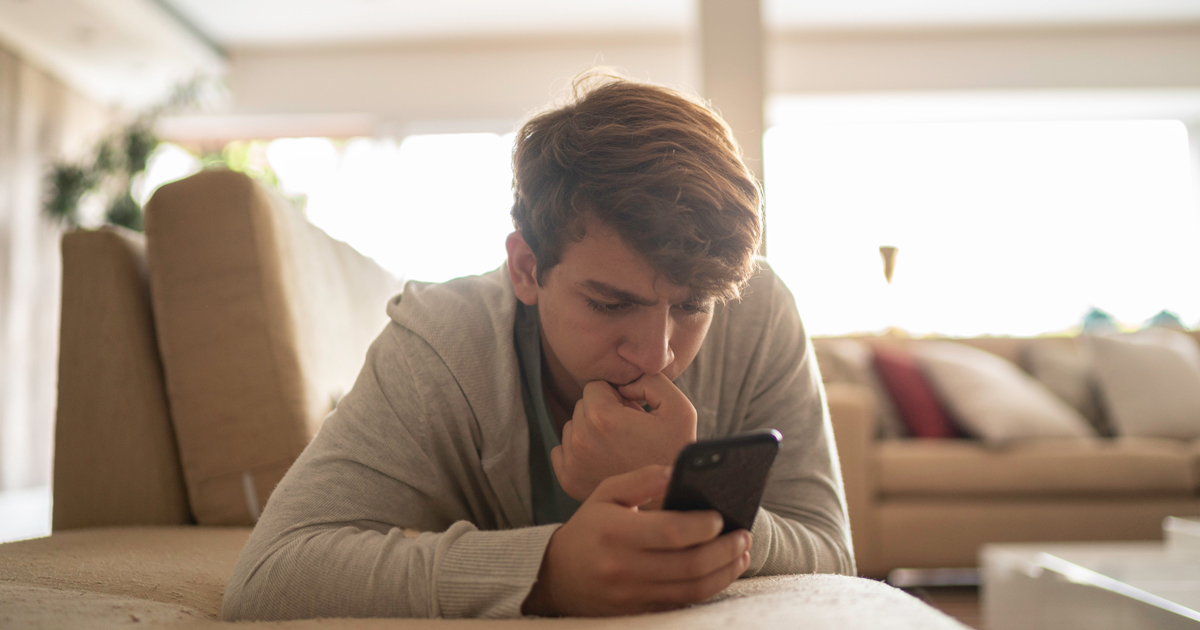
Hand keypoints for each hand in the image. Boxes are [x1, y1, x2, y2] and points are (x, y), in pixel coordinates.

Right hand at [522, 465, 751, 616]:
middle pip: (689, 564)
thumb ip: (641, 479)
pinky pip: (684, 602)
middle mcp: (624, 567)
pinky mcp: (641, 609)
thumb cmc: (590, 528)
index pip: (670, 532)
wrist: (558, 575)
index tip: (721, 516)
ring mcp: (633, 594)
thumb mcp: (606, 493)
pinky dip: (710, 586)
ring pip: (692, 588)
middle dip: (724, 550)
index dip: (702, 525)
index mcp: (616, 532)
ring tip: (742, 552)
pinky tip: (724, 570)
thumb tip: (677, 471)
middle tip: (743, 535)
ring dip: (725, 571)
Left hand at [551, 373, 696, 502]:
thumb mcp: (679, 408)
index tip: (632, 411)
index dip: (616, 395)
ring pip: (572, 427)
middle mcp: (580, 438)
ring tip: (617, 446)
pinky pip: (560, 450)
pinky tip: (602, 458)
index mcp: (602, 417)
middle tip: (628, 430)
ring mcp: (572, 461)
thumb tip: (624, 383)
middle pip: (582, 405)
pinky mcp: (568, 479)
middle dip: (603, 411)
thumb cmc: (676, 453)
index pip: (595, 386)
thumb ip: (651, 380)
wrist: (669, 501)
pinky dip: (577, 451)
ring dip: (590, 430)